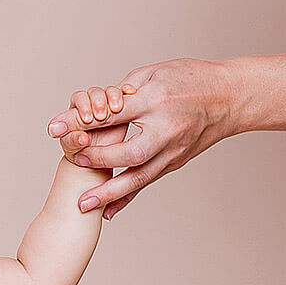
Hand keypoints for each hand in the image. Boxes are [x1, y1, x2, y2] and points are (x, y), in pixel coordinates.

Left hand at [47, 59, 237, 217]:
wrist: (230, 97)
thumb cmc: (191, 78)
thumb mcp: (155, 72)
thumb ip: (123, 92)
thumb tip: (93, 107)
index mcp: (158, 99)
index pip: (114, 113)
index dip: (83, 122)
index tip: (56, 128)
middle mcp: (167, 128)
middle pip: (129, 150)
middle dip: (97, 160)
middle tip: (71, 162)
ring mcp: (173, 149)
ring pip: (139, 175)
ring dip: (110, 191)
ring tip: (83, 204)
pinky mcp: (175, 162)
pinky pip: (147, 183)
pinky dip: (127, 199)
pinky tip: (108, 212)